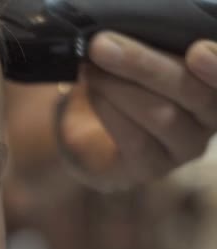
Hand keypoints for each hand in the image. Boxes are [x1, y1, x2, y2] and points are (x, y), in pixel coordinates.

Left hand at [60, 31, 216, 188]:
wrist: (86, 131)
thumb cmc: (118, 85)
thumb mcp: (135, 61)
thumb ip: (147, 51)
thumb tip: (126, 39)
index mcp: (212, 84)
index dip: (216, 65)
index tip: (196, 51)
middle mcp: (208, 118)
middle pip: (192, 92)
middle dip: (143, 65)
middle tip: (102, 47)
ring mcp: (183, 148)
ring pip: (163, 116)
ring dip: (119, 88)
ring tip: (91, 71)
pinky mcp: (152, 168)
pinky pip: (136, 140)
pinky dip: (110, 112)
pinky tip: (94, 95)